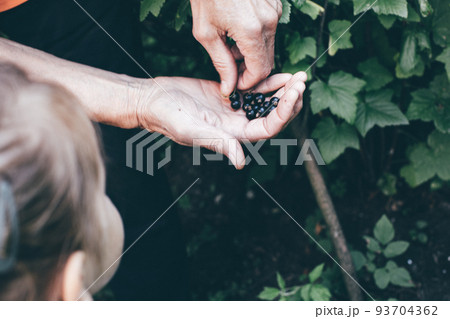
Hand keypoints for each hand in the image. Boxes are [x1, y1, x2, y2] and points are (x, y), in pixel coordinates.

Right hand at [136, 72, 306, 168]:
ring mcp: (234, 109)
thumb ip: (217, 142)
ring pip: (267, 103)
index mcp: (233, 136)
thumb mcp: (191, 130)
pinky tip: (281, 74)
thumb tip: (240, 161)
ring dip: (283, 91)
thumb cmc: (167, 118)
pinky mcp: (228, 94)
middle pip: (273, 116)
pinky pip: (254, 90)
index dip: (284, 112)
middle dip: (290, 101)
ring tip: (298, 76)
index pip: (268, 128)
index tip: (294, 93)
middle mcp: (238, 124)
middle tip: (302, 82)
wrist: (153, 100)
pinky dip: (268, 82)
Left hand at [190, 0, 281, 95]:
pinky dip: (255, 39)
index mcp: (251, 31)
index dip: (248, 83)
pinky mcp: (275, 5)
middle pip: (267, 62)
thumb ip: (221, 63)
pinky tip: (237, 31)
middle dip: (249, 70)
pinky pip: (270, 32)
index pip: (260, 71)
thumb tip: (229, 88)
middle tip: (230, 66)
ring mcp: (274, 12)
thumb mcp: (206, 33)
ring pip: (269, 48)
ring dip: (251, 54)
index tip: (235, 84)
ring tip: (229, 44)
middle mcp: (269, 21)